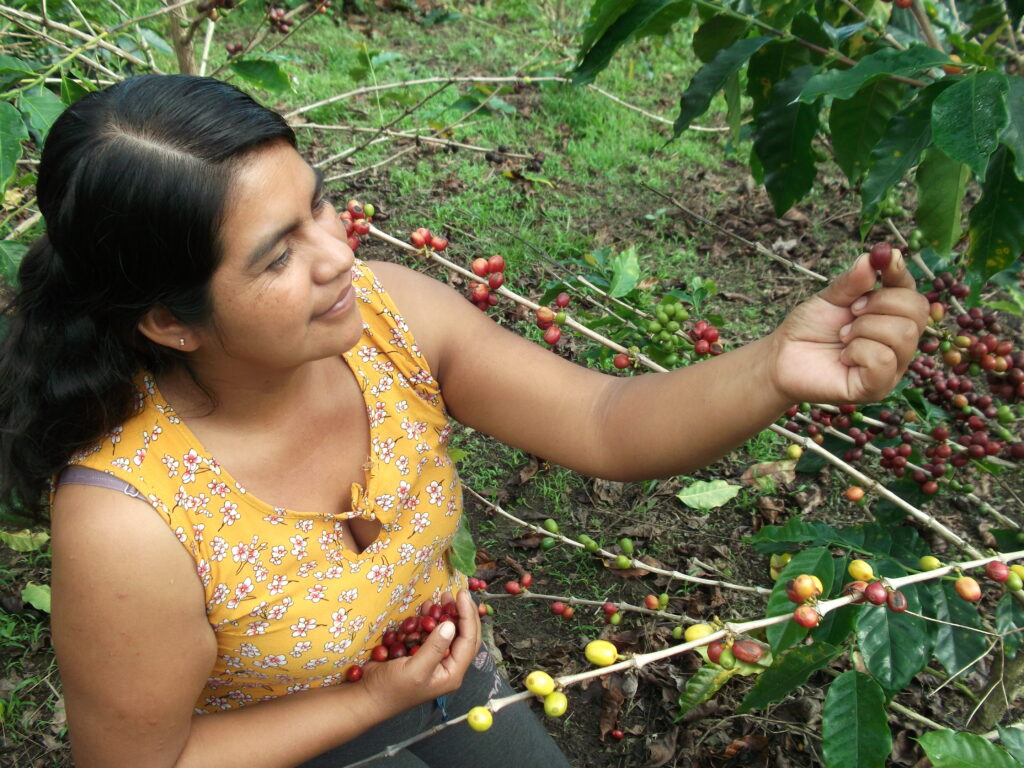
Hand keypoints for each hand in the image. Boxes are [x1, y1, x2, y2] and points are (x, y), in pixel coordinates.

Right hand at [360, 590, 480, 718]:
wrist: (367, 696)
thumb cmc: (392, 689)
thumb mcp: (415, 670)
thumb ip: (434, 647)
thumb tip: (451, 625)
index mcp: (452, 673)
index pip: (469, 641)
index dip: (468, 616)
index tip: (462, 595)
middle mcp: (447, 665)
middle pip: (464, 635)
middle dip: (462, 613)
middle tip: (456, 593)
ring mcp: (435, 658)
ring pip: (449, 632)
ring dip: (446, 614)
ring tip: (442, 597)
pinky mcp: (422, 652)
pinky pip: (432, 632)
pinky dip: (430, 619)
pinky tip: (426, 609)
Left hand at [766, 249, 929, 404]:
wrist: (782, 358)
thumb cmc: (809, 329)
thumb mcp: (831, 297)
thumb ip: (855, 280)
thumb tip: (878, 256)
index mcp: (892, 316)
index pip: (913, 291)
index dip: (901, 273)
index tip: (886, 259)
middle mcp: (899, 342)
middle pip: (917, 310)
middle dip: (879, 303)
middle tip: (851, 313)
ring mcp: (893, 366)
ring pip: (903, 334)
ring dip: (864, 329)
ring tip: (843, 337)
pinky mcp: (878, 387)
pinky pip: (884, 359)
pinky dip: (858, 351)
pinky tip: (844, 357)